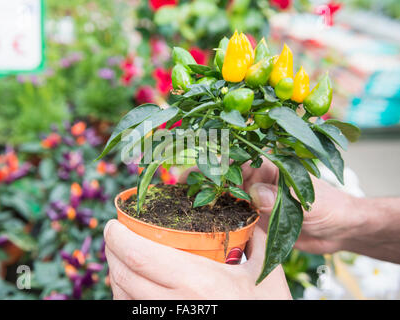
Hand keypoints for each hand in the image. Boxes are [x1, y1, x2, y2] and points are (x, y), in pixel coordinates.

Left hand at [104, 219, 291, 299]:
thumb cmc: (267, 310)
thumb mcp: (267, 273)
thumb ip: (255, 237)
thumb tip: (246, 211)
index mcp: (198, 283)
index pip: (140, 256)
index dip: (117, 238)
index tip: (112, 224)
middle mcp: (176, 306)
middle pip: (123, 276)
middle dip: (112, 252)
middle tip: (115, 236)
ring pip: (122, 298)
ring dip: (115, 274)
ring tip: (121, 257)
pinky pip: (131, 314)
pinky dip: (124, 296)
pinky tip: (133, 285)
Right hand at [180, 160, 360, 254]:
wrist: (339, 230)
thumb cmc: (331, 206)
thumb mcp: (309, 200)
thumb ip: (281, 195)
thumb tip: (253, 193)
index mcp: (269, 165)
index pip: (236, 156)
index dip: (214, 157)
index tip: (193, 160)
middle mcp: (256, 179)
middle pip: (222, 173)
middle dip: (199, 174)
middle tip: (176, 179)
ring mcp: (252, 198)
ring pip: (221, 193)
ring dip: (202, 194)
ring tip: (179, 196)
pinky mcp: (252, 217)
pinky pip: (229, 214)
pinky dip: (214, 214)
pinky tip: (198, 217)